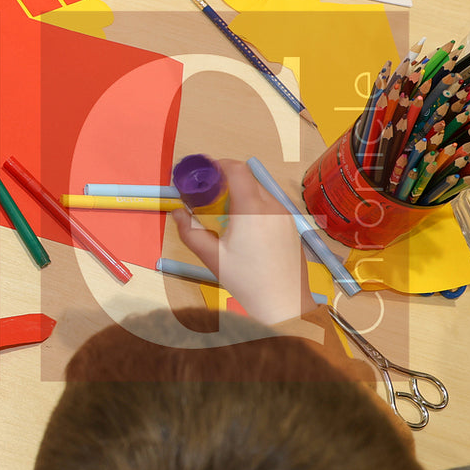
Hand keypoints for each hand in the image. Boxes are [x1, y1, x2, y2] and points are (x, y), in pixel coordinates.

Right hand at [171, 159, 314, 324]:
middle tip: (206, 195)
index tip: (201, 173)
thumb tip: (177, 213)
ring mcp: (285, 216)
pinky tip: (243, 228)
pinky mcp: (291, 227)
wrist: (284, 304)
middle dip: (225, 180)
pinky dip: (253, 206)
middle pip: (247, 179)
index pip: (236, 169)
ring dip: (240, 193)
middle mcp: (273, 206)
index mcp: (252, 209)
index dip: (217, 165)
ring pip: (260, 191)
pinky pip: (270, 205)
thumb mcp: (212, 257)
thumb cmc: (246, 281)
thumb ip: (190, 232)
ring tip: (222, 213)